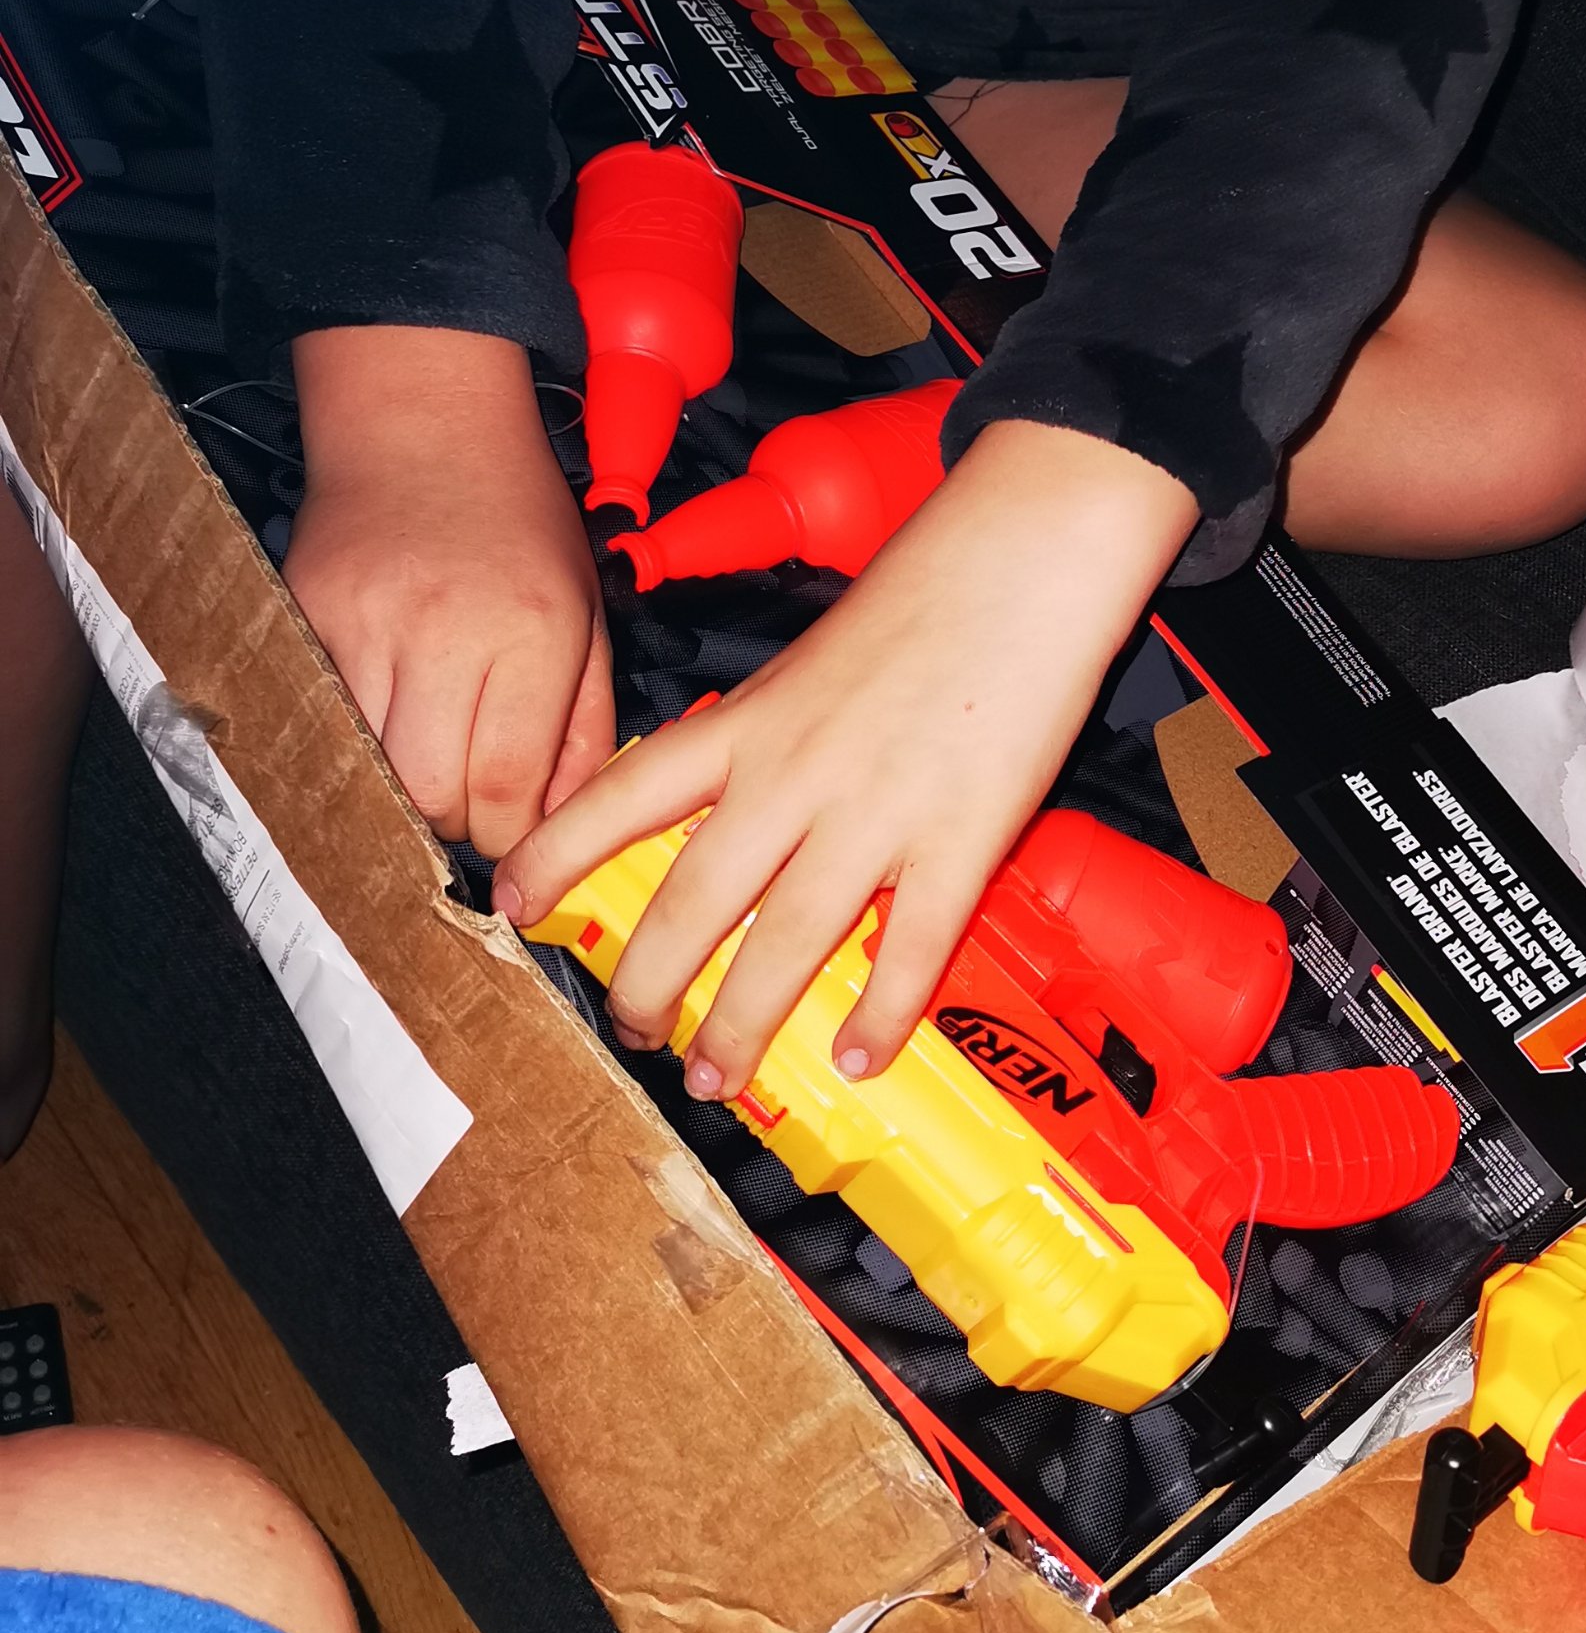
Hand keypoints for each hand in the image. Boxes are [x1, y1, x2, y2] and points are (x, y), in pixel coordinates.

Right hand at [288, 327, 613, 857]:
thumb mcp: (587, 612)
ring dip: (397, 786)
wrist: (422, 426)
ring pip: (366, 769)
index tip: (512, 835)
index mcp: (533, 633)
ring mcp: (362, 626)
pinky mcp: (304, 619)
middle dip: (452, 819)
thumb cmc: (518, 521)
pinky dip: (348, 738)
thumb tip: (559, 820)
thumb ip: (585, 725)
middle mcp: (445, 633)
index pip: (506, 786)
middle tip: (468, 795)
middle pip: (429, 793)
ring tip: (423, 754)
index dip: (509, 836)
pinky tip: (376, 716)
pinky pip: (319, 719)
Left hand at [493, 419, 1195, 1094]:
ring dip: (741, 1022)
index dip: (556, 856)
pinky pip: (912, 948)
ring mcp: (878, 813)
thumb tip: (723, 796)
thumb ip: (764, 733)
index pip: (622, 796)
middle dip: (648, 982)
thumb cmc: (924, 594)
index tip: (511, 904)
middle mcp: (796, 774)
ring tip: (712, 1076)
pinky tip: (856, 1058)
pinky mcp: (963, 839)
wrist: (1027, 556)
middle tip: (630, 1031)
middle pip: (695, 899)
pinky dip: (882, 1014)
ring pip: (787, 942)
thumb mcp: (807, 660)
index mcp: (749, 720)